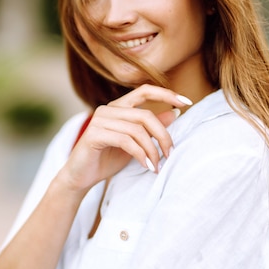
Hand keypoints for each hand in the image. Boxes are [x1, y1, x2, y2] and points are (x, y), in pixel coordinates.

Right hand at [59, 84, 190, 190]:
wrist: (80, 177)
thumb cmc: (107, 159)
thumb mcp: (135, 143)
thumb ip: (151, 128)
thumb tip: (175, 113)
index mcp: (118, 107)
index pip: (145, 90)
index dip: (167, 93)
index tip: (187, 102)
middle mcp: (108, 109)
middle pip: (145, 115)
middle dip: (163, 136)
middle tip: (170, 154)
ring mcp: (99, 120)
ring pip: (137, 130)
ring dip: (152, 150)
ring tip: (157, 166)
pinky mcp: (94, 134)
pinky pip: (126, 141)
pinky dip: (140, 154)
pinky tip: (147, 166)